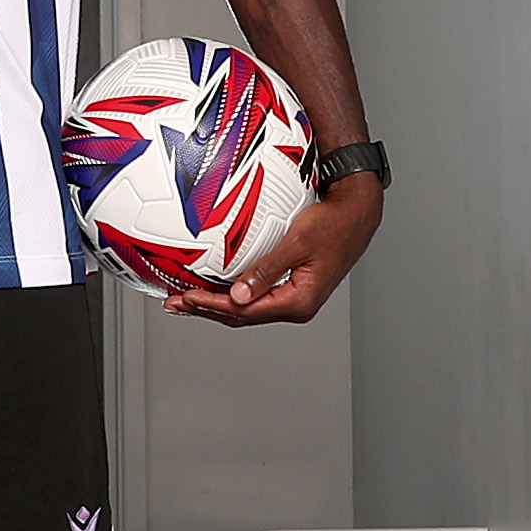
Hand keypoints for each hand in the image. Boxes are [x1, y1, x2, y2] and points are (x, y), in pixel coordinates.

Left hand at [175, 171, 379, 326]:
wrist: (356, 214)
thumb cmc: (333, 224)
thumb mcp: (298, 242)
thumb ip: (268, 269)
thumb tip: (239, 295)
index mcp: (299, 301)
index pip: (245, 309)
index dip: (212, 304)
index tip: (186, 296)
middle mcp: (296, 306)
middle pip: (242, 315)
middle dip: (206, 309)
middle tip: (174, 303)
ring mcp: (293, 299)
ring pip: (247, 309)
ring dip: (215, 304)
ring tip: (185, 301)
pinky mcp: (291, 288)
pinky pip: (255, 297)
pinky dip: (231, 294)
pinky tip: (215, 289)